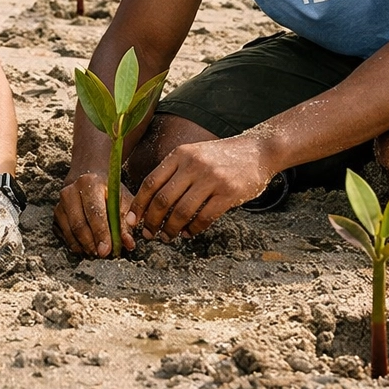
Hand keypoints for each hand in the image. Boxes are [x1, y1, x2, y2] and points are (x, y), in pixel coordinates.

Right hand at [54, 172, 134, 256]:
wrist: (89, 177)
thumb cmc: (109, 191)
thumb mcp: (122, 200)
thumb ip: (126, 222)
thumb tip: (129, 244)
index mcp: (90, 183)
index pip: (94, 212)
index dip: (101, 233)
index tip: (107, 251)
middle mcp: (70, 191)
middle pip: (79, 224)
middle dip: (91, 244)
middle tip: (102, 255)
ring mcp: (60, 202)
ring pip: (69, 231)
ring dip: (83, 246)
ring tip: (96, 252)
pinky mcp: (56, 213)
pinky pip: (63, 234)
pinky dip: (75, 244)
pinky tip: (86, 247)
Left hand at [132, 135, 273, 239]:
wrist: (257, 151)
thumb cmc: (220, 156)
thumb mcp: (193, 154)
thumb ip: (174, 171)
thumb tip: (149, 201)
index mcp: (180, 154)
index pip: (150, 182)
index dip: (139, 204)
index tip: (132, 220)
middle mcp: (193, 165)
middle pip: (163, 199)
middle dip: (152, 221)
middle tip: (149, 234)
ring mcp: (211, 179)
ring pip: (181, 211)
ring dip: (170, 229)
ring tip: (167, 237)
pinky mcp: (228, 193)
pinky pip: (204, 218)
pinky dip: (192, 229)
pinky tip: (188, 233)